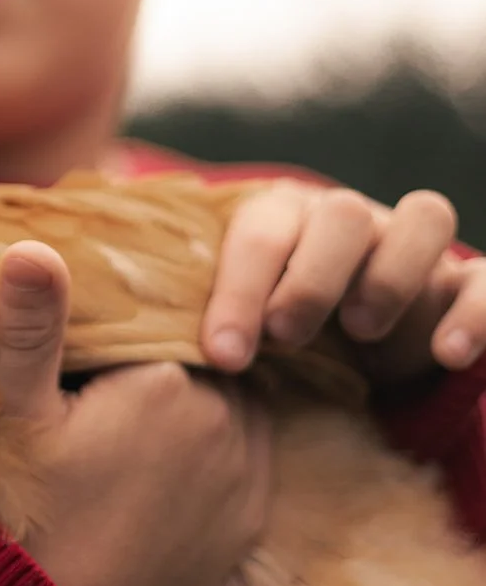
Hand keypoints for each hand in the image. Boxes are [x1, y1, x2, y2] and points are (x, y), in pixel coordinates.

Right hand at [0, 241, 270, 585]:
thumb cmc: (25, 508)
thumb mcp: (16, 411)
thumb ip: (32, 324)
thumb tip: (29, 247)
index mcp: (168, 379)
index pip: (174, 313)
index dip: (144, 314)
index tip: (110, 321)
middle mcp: (223, 418)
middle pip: (210, 352)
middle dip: (176, 351)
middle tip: (126, 366)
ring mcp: (244, 470)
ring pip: (237, 398)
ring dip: (206, 395)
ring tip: (152, 407)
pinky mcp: (250, 517)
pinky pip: (252, 451)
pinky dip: (224, 443)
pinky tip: (177, 452)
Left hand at [199, 180, 485, 383]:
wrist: (348, 373)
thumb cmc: (274, 348)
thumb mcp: (235, 336)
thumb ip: (200, 327)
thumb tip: (134, 334)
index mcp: (284, 221)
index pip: (260, 232)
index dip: (239, 290)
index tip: (225, 355)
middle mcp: (351, 222)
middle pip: (340, 212)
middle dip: (311, 276)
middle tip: (288, 336)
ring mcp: (414, 248)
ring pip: (424, 216)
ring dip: (393, 272)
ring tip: (363, 332)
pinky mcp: (466, 284)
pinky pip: (485, 279)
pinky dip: (474, 311)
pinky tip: (450, 355)